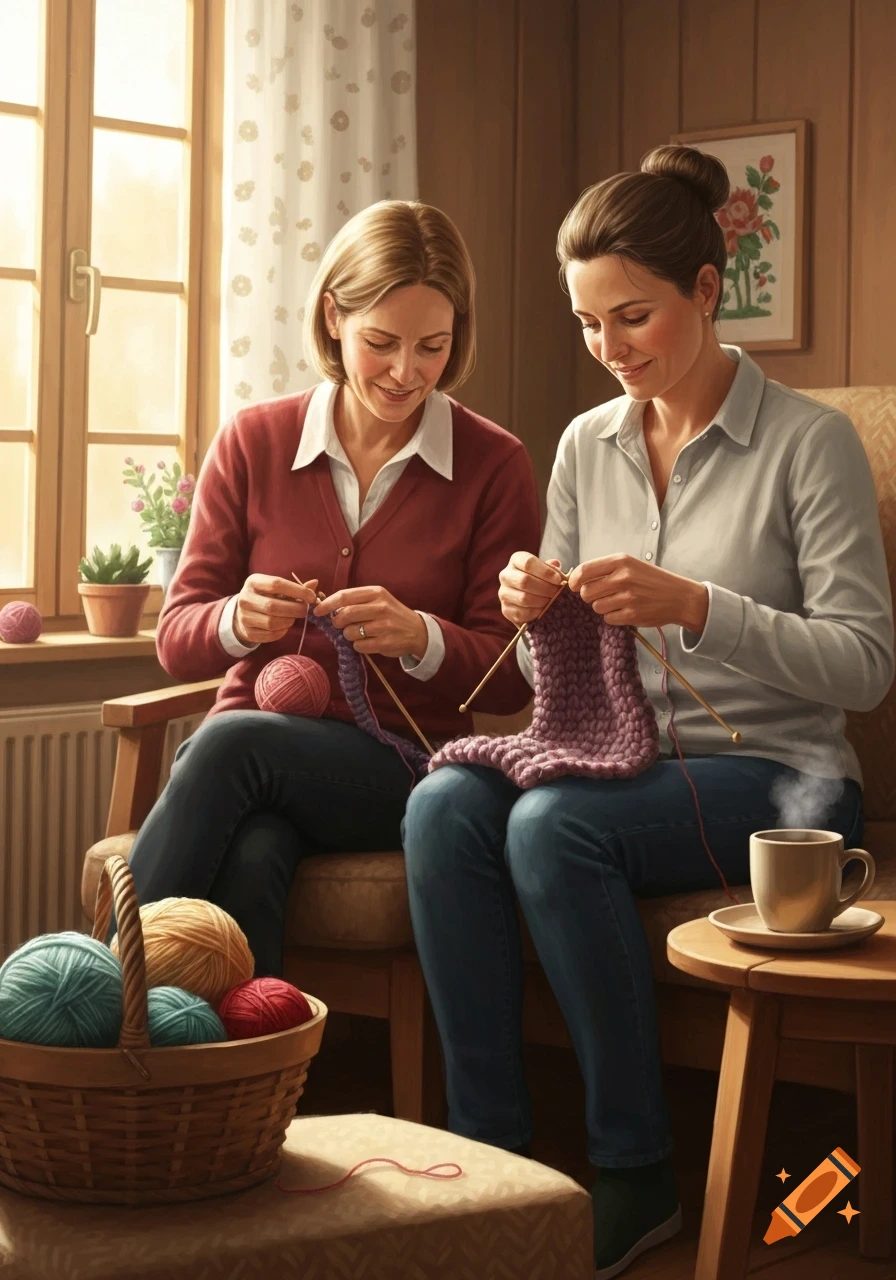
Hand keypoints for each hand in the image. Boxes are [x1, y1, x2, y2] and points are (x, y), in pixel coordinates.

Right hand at [232, 575, 318, 645]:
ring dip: (289, 621)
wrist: (244, 612)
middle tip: (306, 610)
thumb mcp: (276, 587)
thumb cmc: (266, 596)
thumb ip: (295, 587)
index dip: (297, 591)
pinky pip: (269, 635)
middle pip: (273, 605)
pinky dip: (282, 632)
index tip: (311, 597)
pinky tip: (285, 626)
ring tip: (293, 618)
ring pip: (271, 622)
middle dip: (295, 609)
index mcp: (253, 582)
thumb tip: (315, 583)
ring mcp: (244, 616)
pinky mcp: (247, 632)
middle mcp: (245, 598)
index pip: (276, 584)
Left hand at [313, 585, 428, 658]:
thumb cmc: (391, 614)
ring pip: (350, 632)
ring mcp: (384, 625)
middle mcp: (380, 607)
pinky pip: (359, 646)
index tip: (317, 611)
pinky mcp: (385, 642)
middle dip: (337, 622)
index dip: (327, 604)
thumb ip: (354, 600)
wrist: (417, 630)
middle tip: (340, 625)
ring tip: (359, 633)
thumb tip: (325, 604)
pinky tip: (367, 642)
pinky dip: (358, 646)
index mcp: (376, 593)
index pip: (344, 596)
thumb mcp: (377, 599)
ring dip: (348, 635)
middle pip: (345, 614)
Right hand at [498, 553, 566, 626]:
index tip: (558, 579)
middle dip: (545, 588)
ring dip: (542, 601)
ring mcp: (503, 593)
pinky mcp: (505, 609)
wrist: (532, 602)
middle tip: (557, 593)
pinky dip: (535, 613)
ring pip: (523, 598)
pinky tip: (544, 611)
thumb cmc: (542, 581)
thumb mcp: (548, 571)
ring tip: (553, 602)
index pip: (528, 563)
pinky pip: (521, 612)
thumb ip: (552, 568)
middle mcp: (506, 575)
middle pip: (524, 580)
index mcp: (516, 560)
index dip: (545, 571)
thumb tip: (555, 564)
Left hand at [567, 554, 707, 631]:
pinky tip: (625, 610)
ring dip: (602, 607)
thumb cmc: (651, 579)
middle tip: (600, 595)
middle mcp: (623, 577)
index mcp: (621, 561)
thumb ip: (606, 569)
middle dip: (588, 596)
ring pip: (596, 607)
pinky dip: (613, 617)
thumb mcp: (631, 564)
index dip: (574, 581)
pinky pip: (608, 619)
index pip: (584, 570)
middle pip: (586, 592)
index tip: (573, 586)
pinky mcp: (632, 615)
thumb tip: (577, 578)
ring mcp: (628, 597)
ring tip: (616, 602)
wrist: (679, 596)